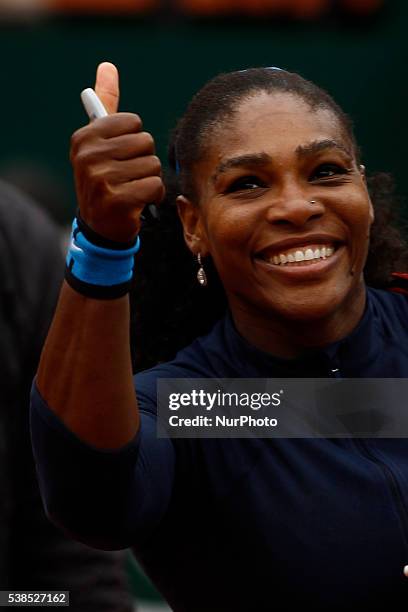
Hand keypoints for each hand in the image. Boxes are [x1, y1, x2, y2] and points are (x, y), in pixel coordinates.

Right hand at [70, 62, 164, 241]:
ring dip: (150, 179)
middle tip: (128, 176)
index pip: (133, 122)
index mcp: (84, 137)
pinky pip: (155, 185)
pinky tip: (140, 201)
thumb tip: (108, 66)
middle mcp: (88, 155)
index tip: (120, 156)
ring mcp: (101, 178)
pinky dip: (154, 195)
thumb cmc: (105, 178)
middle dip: (144, 161)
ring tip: (132, 189)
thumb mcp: (100, 141)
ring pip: (152, 164)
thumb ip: (105, 105)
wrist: (101, 226)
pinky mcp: (117, 199)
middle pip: (145, 142)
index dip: (134, 141)